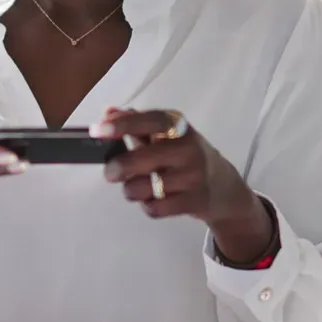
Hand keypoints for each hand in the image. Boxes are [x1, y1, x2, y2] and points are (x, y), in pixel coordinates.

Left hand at [93, 106, 272, 263]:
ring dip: (132, 191)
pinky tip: (154, 201)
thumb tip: (108, 113)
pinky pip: (156, 208)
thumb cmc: (185, 157)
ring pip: (145, 188)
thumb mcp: (166, 136)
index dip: (124, 124)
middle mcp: (189, 148)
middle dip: (118, 168)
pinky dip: (148, 206)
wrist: (224, 188)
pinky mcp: (195, 201)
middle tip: (110, 172)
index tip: (98, 130)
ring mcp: (194, 176)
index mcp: (179, 126)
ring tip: (136, 188)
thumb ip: (136, 123)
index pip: (151, 120)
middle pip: (142, 159)